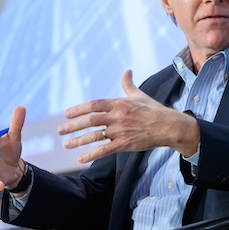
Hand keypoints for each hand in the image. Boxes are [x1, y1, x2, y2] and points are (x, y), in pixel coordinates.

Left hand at [57, 70, 199, 162]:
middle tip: (60, 130)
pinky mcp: (125, 144)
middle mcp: (117, 116)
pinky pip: (104, 150)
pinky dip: (91, 154)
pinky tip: (81, 159)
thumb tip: (127, 71)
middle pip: (90, 120)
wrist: (168, 126)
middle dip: (73, 126)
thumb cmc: (153, 110)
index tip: (67, 114)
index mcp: (119, 103)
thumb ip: (128, 84)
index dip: (79, 109)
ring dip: (78, 141)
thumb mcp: (139, 95)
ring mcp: (120, 131)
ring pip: (94, 136)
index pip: (94, 105)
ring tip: (66, 144)